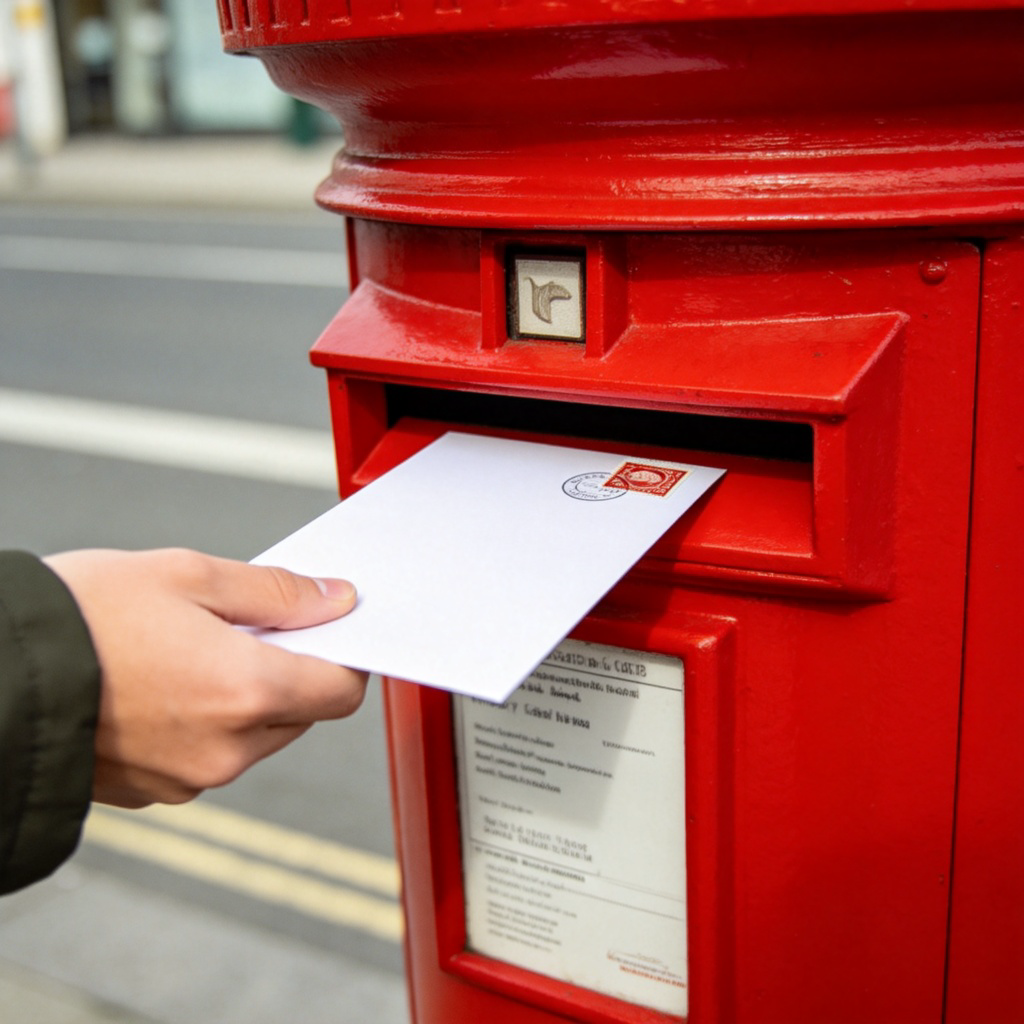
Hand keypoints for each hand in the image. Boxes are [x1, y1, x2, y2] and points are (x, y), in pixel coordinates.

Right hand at [44, 548, 366, 807]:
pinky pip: (209, 758)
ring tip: (189, 654)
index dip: (343, 656)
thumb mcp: (188, 574)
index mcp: (247, 692)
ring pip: (256, 738)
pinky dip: (204, 726)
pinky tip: (162, 687)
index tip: (326, 631)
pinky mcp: (154, 793)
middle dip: (287, 672)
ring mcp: (189, 779)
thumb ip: (276, 592)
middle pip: (301, 715)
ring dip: (245, 700)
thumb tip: (336, 601)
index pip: (341, 691)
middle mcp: (227, 749)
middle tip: (241, 629)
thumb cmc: (81, 615)